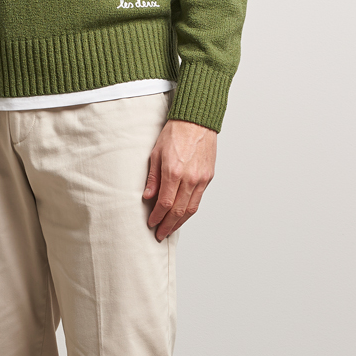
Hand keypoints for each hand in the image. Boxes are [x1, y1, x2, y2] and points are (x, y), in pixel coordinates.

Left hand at [143, 119, 216, 241]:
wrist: (197, 120)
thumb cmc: (176, 132)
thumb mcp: (156, 153)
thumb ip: (153, 177)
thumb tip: (148, 197)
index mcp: (174, 171)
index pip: (164, 203)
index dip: (157, 216)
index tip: (151, 223)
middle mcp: (189, 178)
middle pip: (178, 211)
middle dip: (167, 225)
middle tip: (160, 234)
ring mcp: (200, 179)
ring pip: (190, 209)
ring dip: (179, 222)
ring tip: (170, 230)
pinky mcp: (208, 177)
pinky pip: (198, 200)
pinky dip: (189, 211)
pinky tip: (182, 216)